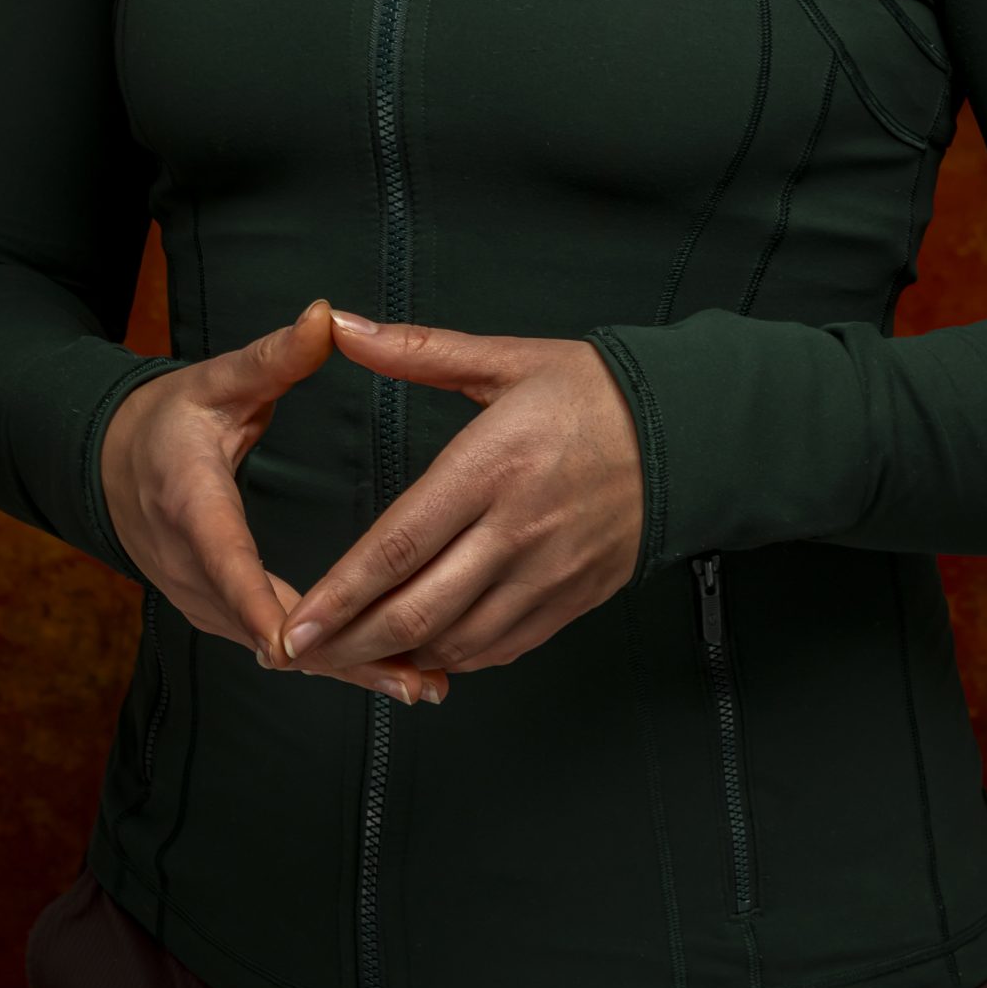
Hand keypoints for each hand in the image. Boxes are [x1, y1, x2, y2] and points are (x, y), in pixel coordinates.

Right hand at [98, 299, 449, 707]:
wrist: (112, 465)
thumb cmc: (169, 419)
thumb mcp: (216, 380)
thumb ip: (272, 357)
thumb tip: (325, 318)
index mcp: (191, 505)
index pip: (227, 562)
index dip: (260, 606)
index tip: (296, 645)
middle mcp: (193, 568)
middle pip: (265, 626)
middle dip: (338, 656)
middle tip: (414, 678)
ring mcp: (204, 600)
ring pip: (276, 648)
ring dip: (344, 669)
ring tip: (419, 685)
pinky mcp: (220, 614)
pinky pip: (277, 645)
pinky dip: (331, 661)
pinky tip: (388, 674)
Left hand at [271, 311, 645, 683]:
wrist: (689, 434)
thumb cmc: (594, 393)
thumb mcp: (507, 360)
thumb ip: (417, 351)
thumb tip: (344, 327)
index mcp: (492, 467)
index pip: (399, 544)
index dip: (341, 592)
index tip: (296, 622)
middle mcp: (516, 531)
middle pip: (418, 608)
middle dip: (350, 642)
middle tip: (301, 655)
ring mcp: (545, 574)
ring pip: (455, 641)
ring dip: (394, 657)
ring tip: (345, 660)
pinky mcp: (569, 601)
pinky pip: (499, 649)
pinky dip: (451, 660)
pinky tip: (418, 653)